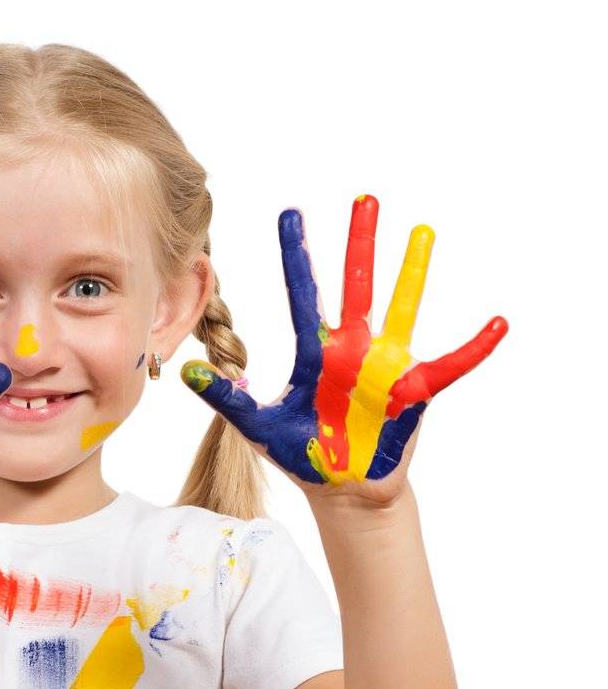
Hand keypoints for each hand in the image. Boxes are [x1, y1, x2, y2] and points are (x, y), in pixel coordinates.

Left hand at [181, 194, 507, 505]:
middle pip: (355, 285)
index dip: (297, 255)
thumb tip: (188, 376)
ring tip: (422, 231)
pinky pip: (451, 364)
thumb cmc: (304, 455)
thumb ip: (227, 400)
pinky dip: (475, 347)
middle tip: (363, 198)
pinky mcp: (414, 390)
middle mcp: (352, 349)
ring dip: (413, 272)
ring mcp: (386, 365)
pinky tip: (499, 323)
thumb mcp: (260, 427)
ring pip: (402, 307)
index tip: (291, 213)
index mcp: (316, 353)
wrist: (342, 489)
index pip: (303, 294)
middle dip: (358, 243)